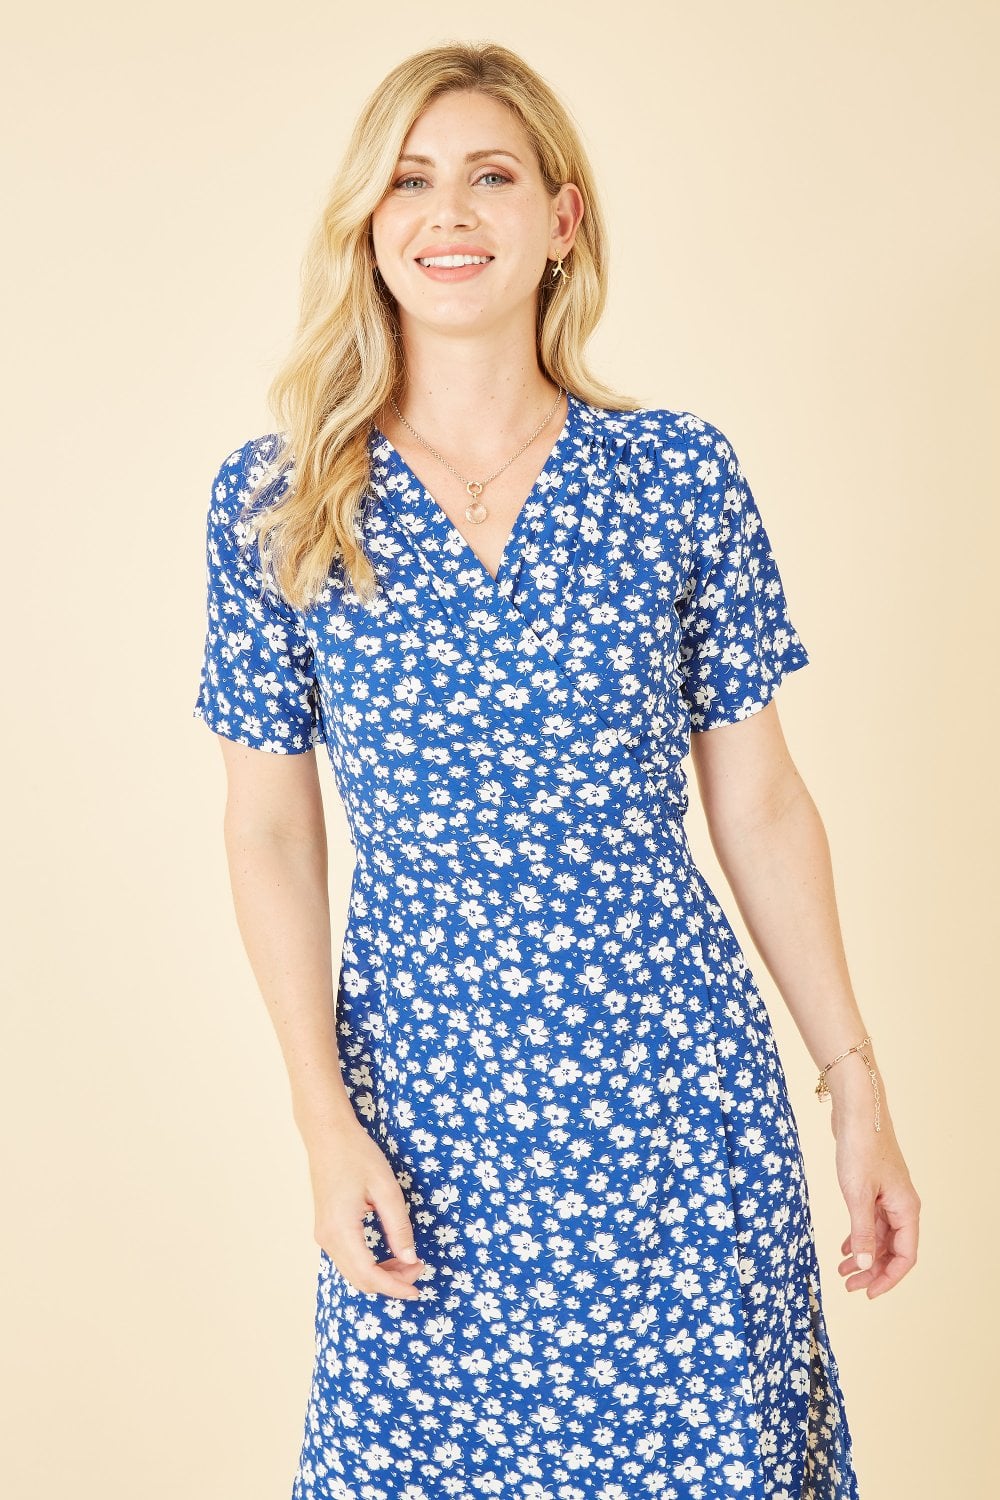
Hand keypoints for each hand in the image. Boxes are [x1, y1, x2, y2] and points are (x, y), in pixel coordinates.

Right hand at [306, 1119, 424, 1300]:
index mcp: (342, 1229)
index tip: (417, 1291)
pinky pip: (348, 1260)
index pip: (369, 1274)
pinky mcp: (326, 1230)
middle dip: (391, 1282)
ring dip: (381, 1275)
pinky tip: (389, 1255)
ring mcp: (323, 1235)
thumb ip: (399, 1226)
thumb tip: (410, 1259)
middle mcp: (327, 1238)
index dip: (394, 1288)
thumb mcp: (386, 1188)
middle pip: (360, 1279)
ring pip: (353, 1272)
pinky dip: (370, 1265)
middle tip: (419, 1268)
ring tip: (408, 1262)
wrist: (327, 1135)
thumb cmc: (357, 1154)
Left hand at [828, 1087, 920, 1298]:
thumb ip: (862, 1231)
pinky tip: (845, 1247)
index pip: (905, 1257)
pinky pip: (871, 1221)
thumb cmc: (861, 1147)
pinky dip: (860, 1236)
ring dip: (864, 1255)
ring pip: (881, 1236)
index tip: (868, 1293)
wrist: (858, 1111)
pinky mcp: (875, 1187)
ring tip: (843, 1271)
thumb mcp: (857, 1194)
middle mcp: (902, 1205)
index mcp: (906, 1209)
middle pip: (893, 1250)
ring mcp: (889, 1196)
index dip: (888, 1278)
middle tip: (849, 1286)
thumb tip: (865, 1265)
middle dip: (873, 1270)